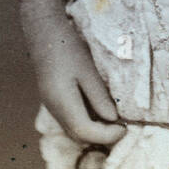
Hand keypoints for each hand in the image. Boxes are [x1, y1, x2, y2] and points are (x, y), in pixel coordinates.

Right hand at [20, 0, 125, 146]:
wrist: (43, 32)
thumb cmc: (67, 47)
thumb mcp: (88, 70)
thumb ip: (99, 97)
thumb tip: (113, 120)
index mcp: (62, 102)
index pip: (85, 131)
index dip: (107, 135)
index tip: (125, 128)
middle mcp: (54, 110)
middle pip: (78, 136)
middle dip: (102, 137)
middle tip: (122, 126)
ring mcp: (52, 106)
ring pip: (74, 130)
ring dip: (94, 130)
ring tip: (114, 120)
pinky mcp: (54, 100)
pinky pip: (71, 120)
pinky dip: (87, 122)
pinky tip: (100, 110)